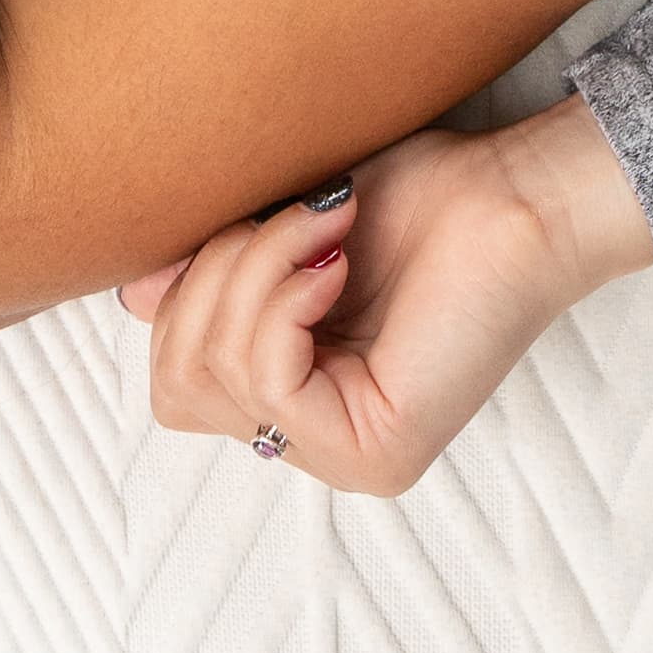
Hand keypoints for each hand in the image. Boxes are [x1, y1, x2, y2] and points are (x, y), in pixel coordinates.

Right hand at [120, 95, 652, 495]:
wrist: (516, 193)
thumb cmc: (419, 198)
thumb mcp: (278, 230)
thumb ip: (208, 274)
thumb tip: (136, 298)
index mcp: (292, 400)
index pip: (173, 383)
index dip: (186, 294)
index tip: (250, 218)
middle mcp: (315, 443)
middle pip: (177, 386)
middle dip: (213, 277)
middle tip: (291, 219)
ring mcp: (346, 459)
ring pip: (217, 374)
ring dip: (255, 270)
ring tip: (324, 226)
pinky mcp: (377, 452)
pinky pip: (269, 380)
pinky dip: (285, 298)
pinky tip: (336, 264)